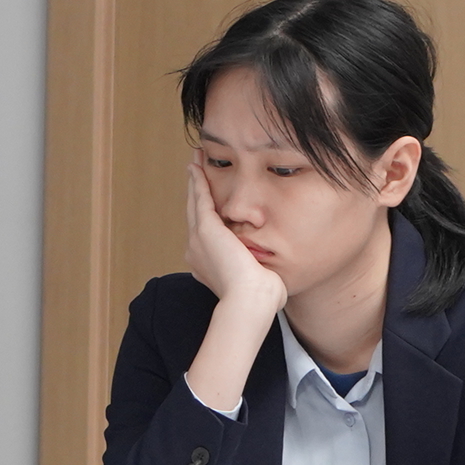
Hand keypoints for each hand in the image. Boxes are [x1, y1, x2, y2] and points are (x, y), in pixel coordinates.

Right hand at [184, 161, 282, 316]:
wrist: (250, 301)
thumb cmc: (260, 300)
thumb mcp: (258, 281)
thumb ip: (259, 272)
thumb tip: (271, 272)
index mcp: (206, 263)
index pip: (204, 233)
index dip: (205, 214)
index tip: (207, 202)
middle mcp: (196, 250)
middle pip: (194, 213)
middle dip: (194, 192)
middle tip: (194, 171)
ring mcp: (198, 239)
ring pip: (194, 203)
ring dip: (194, 181)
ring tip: (195, 162)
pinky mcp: (205, 229)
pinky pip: (200, 198)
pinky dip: (197, 181)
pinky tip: (197, 166)